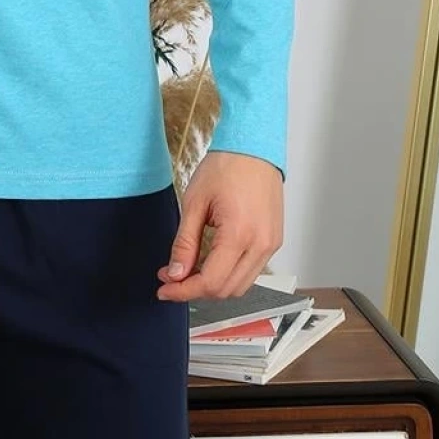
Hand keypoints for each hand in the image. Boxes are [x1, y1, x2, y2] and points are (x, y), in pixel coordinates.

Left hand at [155, 151, 282, 301]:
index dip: (183, 291)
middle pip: (226, 290)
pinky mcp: (273, 241)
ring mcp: (270, 245)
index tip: (164, 288)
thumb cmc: (225, 166)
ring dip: (213, 285)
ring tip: (189, 270)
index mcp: (239, 234)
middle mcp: (260, 245)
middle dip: (195, 290)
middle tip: (171, 277)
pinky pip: (251, 272)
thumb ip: (184, 243)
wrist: (254, 147)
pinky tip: (210, 261)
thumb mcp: (194, 202)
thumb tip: (175, 273)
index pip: (210, 282)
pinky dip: (229, 274)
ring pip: (240, 286)